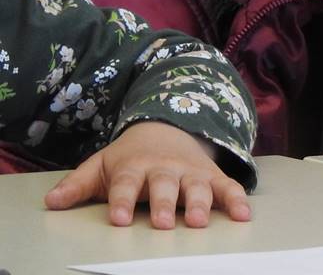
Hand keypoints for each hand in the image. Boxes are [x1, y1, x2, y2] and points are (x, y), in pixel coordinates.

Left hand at [43, 121, 250, 227]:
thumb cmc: (131, 156)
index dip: (123, 201)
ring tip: (198, 221)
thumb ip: (78, 184)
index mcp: (135, 167)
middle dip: (164, 204)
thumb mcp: (102, 164)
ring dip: (199, 203)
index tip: (119, 219)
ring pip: (196, 187)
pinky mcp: (211, 176)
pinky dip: (237, 199)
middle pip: (164, 186)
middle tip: (162, 223)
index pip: (126, 184)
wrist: (169, 127)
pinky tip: (244, 214)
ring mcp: (190, 172)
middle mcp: (165, 169)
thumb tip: (51, 202)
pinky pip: (227, 187)